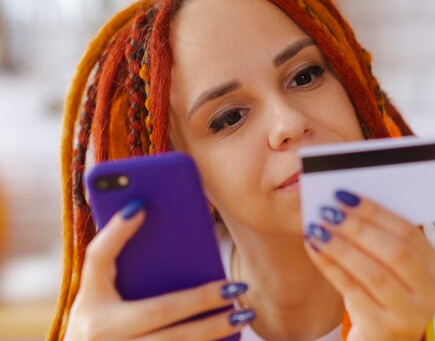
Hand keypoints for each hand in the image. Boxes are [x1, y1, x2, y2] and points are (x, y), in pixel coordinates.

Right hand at [63, 201, 254, 340]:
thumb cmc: (98, 319)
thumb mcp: (97, 292)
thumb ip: (114, 254)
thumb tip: (142, 209)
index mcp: (91, 303)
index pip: (99, 258)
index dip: (116, 233)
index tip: (143, 207)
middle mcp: (101, 335)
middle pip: (159, 311)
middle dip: (201, 299)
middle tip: (236, 287)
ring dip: (212, 331)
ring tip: (242, 314)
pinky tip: (230, 338)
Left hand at [304, 190, 434, 340]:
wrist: (382, 340)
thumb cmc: (381, 293)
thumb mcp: (392, 268)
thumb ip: (380, 237)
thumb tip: (345, 202)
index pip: (408, 232)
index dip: (375, 212)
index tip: (344, 195)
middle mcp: (429, 291)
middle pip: (394, 252)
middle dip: (358, 228)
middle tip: (328, 210)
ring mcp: (409, 314)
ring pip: (374, 273)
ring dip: (342, 247)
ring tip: (317, 228)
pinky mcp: (384, 328)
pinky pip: (354, 292)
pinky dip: (331, 267)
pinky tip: (314, 249)